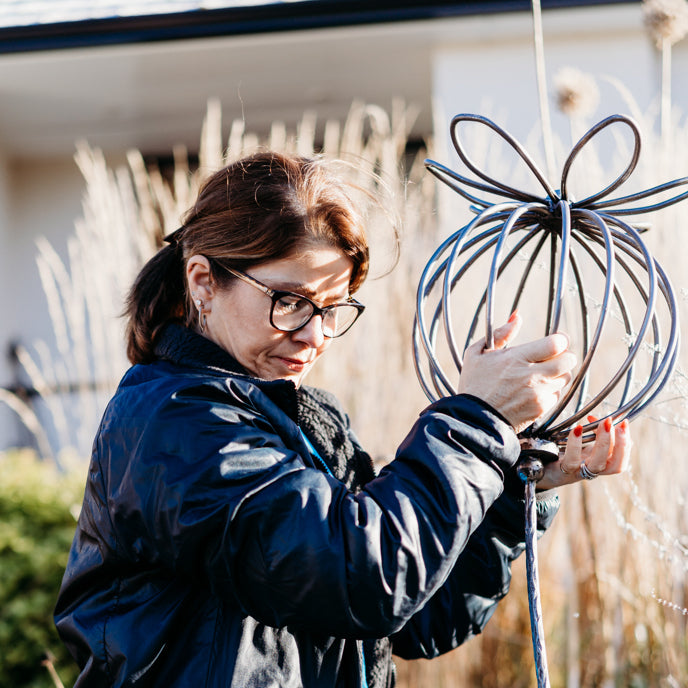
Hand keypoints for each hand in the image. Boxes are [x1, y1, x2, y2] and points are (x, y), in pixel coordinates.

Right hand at [458, 312, 576, 433]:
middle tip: (554, 357)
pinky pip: (557, 395)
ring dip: (557, 374)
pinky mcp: (541, 409)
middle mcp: (531, 376)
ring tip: (541, 375)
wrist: (473, 419)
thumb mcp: (477, 353)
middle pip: (568, 360)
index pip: (556, 344)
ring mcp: (538, 394)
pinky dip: (549, 391)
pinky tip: (534, 391)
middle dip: (564, 356)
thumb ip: (500, 334)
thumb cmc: (474, 385)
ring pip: (565, 378)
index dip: (560, 340)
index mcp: (516, 358)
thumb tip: (517, 317)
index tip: (556, 341)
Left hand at [536, 416, 631, 489]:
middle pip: (615, 466)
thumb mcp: (580, 445)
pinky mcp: (561, 472)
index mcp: (598, 463)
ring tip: (602, 423)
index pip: (620, 459)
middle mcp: (590, 471)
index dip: (626, 443)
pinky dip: (576, 445)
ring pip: (597, 465)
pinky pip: (571, 461)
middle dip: (621, 444)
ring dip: (603, 443)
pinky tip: (577, 429)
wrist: (535, 470)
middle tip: (617, 423)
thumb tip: (602, 419)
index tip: (623, 422)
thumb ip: (592, 435)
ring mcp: (577, 473)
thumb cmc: (559, 454)